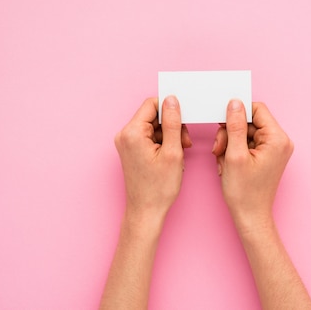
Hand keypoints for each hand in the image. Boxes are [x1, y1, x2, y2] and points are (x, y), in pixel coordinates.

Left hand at [114, 96, 191, 221]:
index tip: (183, 120)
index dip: (170, 109)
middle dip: (172, 125)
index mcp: (132, 133)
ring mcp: (126, 143)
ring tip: (180, 151)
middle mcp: (125, 135)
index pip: (152, 104)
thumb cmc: (158, 187)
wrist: (146, 211)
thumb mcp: (173, 152)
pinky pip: (149, 137)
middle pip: (153, 116)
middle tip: (185, 141)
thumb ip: (173, 123)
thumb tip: (172, 100)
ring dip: (170, 135)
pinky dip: (163, 142)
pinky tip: (172, 155)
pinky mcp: (131, 150)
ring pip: (153, 127)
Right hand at [212, 100, 293, 232]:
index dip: (237, 113)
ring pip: (246, 132)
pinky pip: (248, 143)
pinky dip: (235, 151)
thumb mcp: (234, 155)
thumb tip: (235, 103)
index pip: (257, 110)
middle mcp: (280, 142)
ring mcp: (274, 150)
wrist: (250, 217)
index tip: (223, 122)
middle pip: (250, 122)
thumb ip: (234, 126)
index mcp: (277, 139)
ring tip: (223, 160)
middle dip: (231, 133)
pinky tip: (228, 164)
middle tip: (219, 148)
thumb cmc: (244, 192)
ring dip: (230, 143)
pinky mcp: (267, 156)